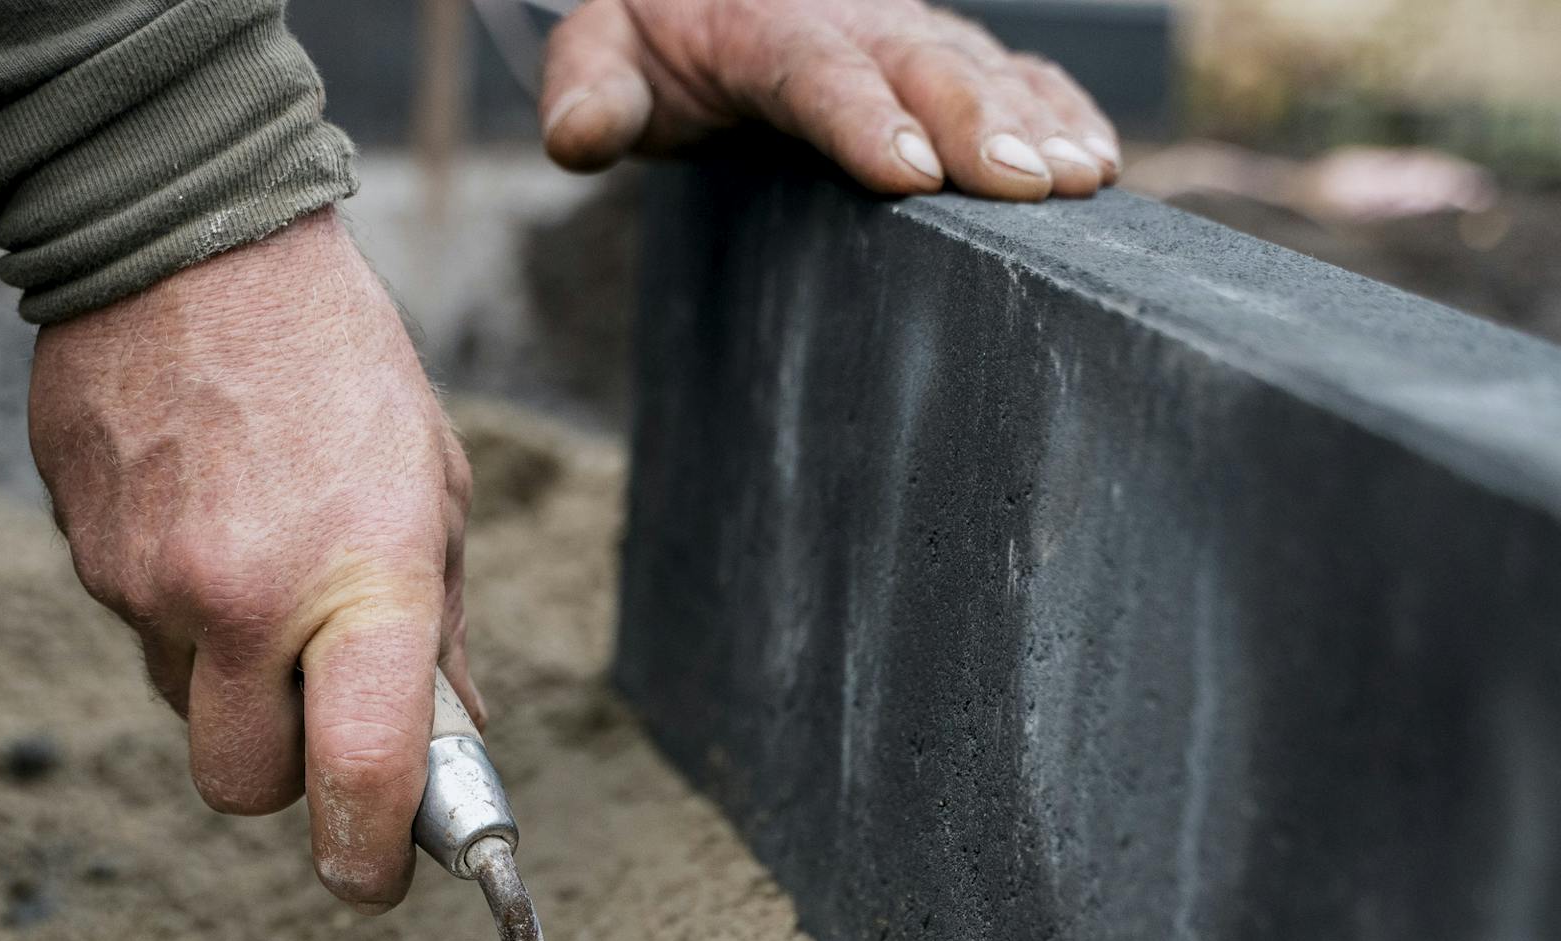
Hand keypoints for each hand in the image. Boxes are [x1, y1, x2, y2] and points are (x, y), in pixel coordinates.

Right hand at [29, 209, 476, 912]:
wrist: (185, 233)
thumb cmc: (338, 363)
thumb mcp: (431, 491)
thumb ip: (439, 637)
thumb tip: (445, 748)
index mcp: (365, 586)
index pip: (362, 776)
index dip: (370, 858)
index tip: (374, 878)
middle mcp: (248, 601)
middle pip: (243, 787)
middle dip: (281, 774)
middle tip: (315, 710)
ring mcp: (150, 583)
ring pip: (183, 709)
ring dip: (225, 682)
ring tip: (256, 565)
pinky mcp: (84, 556)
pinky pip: (138, 634)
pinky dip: (174, 612)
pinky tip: (202, 522)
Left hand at [541, 0, 1120, 199]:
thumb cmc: (655, 38)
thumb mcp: (603, 53)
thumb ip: (589, 90)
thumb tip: (578, 135)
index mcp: (766, 29)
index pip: (816, 74)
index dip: (863, 118)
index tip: (907, 170)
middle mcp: (855, 23)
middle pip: (922, 69)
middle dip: (975, 125)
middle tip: (1020, 184)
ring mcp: (910, 38)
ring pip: (981, 72)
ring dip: (1034, 124)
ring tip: (1076, 180)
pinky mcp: (946, 61)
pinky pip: (1015, 76)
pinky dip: (1057, 111)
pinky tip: (1095, 163)